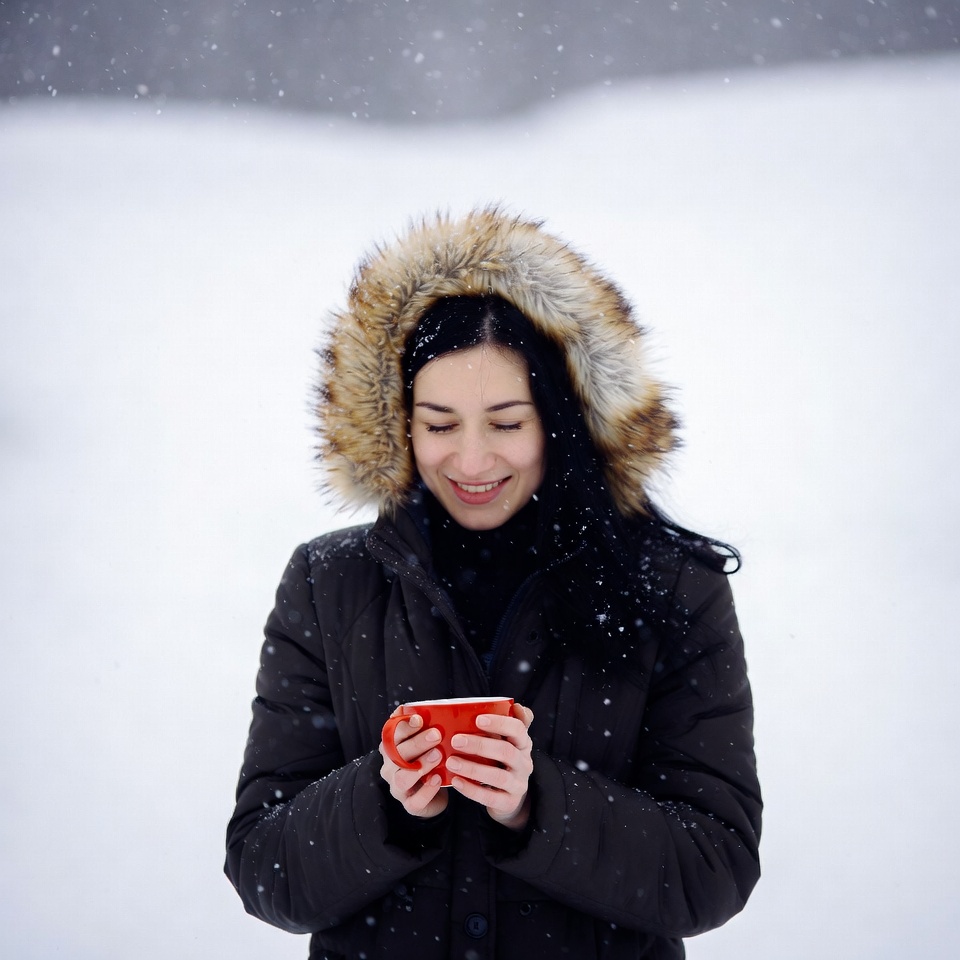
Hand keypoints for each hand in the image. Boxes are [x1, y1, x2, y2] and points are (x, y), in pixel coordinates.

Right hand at [378, 713, 448, 818]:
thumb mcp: (425, 740)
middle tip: (436, 735)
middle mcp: (390, 767)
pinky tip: (438, 779)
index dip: (403, 726)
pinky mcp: (410, 805)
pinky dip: (427, 790)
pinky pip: (415, 801)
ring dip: (420, 765)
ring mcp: (398, 788)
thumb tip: (414, 706)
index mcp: (391, 748)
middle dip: (416, 743)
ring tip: (438, 756)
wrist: (434, 792)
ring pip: (402, 778)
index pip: (390, 735)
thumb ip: (421, 725)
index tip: (419, 719)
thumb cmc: (428, 759)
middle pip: (396, 755)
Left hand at [446, 703, 533, 830]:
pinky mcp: (509, 802)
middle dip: (480, 745)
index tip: (478, 719)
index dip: (499, 723)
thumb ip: (508, 724)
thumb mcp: (508, 741)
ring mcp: (518, 784)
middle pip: (506, 751)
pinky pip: (490, 797)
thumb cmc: (501, 760)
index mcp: (523, 743)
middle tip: (456, 740)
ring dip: (473, 768)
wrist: (509, 796)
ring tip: (451, 762)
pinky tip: (456, 781)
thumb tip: (514, 704)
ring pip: (498, 776)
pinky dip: (472, 790)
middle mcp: (524, 763)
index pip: (518, 729)